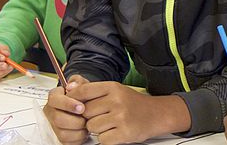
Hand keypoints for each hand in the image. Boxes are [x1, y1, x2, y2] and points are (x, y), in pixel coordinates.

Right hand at [45, 75, 90, 144]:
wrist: (85, 108)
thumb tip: (72, 86)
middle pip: (58, 119)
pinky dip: (78, 139)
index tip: (81, 107)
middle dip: (76, 120)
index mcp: (54, 97)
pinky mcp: (58, 137)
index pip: (54, 100)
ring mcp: (53, 126)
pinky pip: (67, 142)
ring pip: (62, 133)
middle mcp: (51, 112)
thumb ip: (78, 82)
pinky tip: (83, 132)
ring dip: (78, 130)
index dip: (68, 104)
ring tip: (86, 125)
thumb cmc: (81, 97)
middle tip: (86, 118)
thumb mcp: (82, 85)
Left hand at [68, 81, 189, 144]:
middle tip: (101, 117)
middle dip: (89, 118)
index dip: (74, 99)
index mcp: (113, 87)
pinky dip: (106, 139)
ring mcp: (121, 117)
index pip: (84, 91)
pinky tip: (115, 132)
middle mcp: (116, 100)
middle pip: (85, 112)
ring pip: (92, 127)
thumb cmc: (133, 103)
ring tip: (109, 125)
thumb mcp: (115, 90)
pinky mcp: (124, 132)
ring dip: (97, 130)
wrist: (156, 114)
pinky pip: (102, 140)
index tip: (74, 105)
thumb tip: (69, 87)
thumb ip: (93, 90)